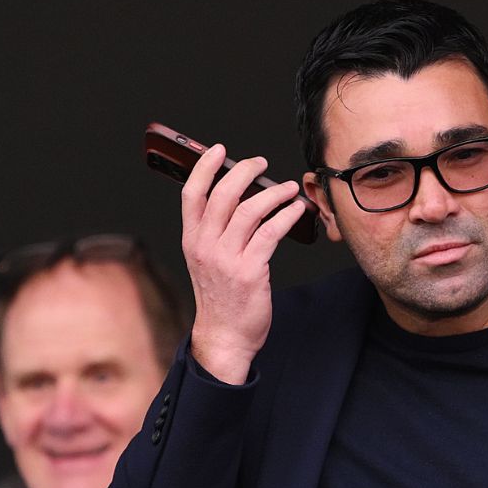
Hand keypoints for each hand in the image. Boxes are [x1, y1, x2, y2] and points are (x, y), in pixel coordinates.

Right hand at [180, 144, 310, 384]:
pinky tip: (295, 209)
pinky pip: (271, 232)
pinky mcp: (250, 271)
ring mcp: (226, 259)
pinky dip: (286, 215)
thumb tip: (238, 197)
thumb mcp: (207, 261)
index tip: (218, 150)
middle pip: (223, 195)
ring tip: (287, 188)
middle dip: (244, 172)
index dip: (204, 167)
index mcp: (192, 240)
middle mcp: (205, 246)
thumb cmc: (221, 298)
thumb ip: (215, 231)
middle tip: (261, 163)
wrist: (225, 337)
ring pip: (249, 210)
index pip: (192, 194)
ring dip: (272, 193)